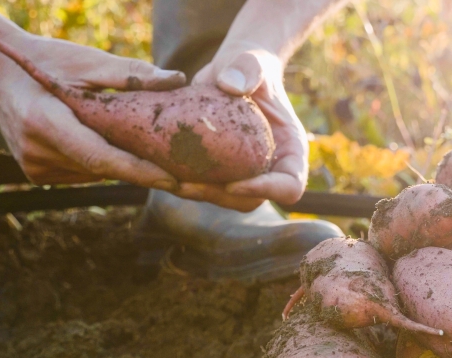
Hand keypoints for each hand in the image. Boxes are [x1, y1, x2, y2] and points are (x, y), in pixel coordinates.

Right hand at [0, 32, 185, 189]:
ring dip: (122, 163)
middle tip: (183, 166)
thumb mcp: (87, 62)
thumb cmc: (48, 61)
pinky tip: (112, 144)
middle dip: (142, 167)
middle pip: (104, 169)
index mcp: (46, 124)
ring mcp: (36, 168)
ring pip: (97, 174)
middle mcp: (37, 153)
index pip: (102, 158)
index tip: (174, 180)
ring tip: (150, 147)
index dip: (139, 172)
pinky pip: (84, 173)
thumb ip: (130, 73)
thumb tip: (177, 79)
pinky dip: (103, 162)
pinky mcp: (38, 174)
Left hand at [178, 42, 307, 211]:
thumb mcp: (252, 63)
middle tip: (187, 185)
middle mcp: (271, 167)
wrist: (233, 71)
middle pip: (253, 200)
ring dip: (199, 194)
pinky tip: (160, 170)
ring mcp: (247, 172)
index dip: (266, 190)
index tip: (234, 183)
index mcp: (291, 150)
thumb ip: (248, 69)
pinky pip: (207, 186)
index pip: (289, 187)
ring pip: (227, 199)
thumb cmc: (250, 66)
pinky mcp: (222, 170)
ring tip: (170, 181)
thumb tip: (230, 84)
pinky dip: (185, 182)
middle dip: (221, 196)